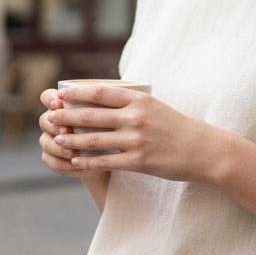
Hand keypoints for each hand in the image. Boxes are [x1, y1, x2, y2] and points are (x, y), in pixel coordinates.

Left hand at [38, 84, 224, 183]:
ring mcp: (137, 140)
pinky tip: (75, 162)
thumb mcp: (158, 107)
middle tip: (49, 117)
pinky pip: (106, 162)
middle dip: (66, 116)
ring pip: (93, 139)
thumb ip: (133, 103)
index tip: (60, 94)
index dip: (76, 93)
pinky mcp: (139, 161)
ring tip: (57, 140)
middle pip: (91, 115)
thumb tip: (104, 99)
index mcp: (140, 100)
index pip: (100, 92)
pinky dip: (87, 162)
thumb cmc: (181, 127)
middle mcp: (136, 117)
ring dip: (71, 140)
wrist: (206, 150)